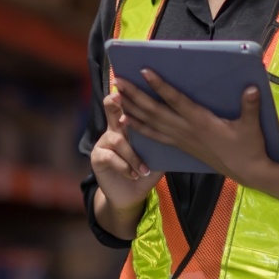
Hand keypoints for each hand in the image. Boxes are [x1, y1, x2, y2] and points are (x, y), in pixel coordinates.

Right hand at [91, 86, 162, 212]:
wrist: (131, 195)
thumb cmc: (145, 171)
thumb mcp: (156, 155)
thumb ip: (160, 140)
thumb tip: (180, 125)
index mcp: (128, 127)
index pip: (128, 106)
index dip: (129, 95)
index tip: (131, 83)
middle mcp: (114, 130)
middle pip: (112, 111)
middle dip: (114, 102)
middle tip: (117, 97)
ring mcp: (103, 143)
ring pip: (117, 140)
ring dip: (131, 156)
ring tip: (142, 169)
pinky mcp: (97, 158)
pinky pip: (110, 157)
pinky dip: (125, 167)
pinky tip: (134, 175)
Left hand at [120, 68, 278, 185]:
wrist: (247, 172)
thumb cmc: (249, 147)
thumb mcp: (252, 126)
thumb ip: (250, 106)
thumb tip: (252, 87)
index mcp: (201, 122)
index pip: (176, 100)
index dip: (159, 86)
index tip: (144, 71)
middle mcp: (186, 130)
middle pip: (155, 111)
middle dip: (135, 96)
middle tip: (118, 81)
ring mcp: (181, 139)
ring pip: (150, 123)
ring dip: (131, 110)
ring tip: (115, 98)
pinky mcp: (181, 146)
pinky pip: (154, 136)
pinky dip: (139, 128)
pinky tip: (126, 122)